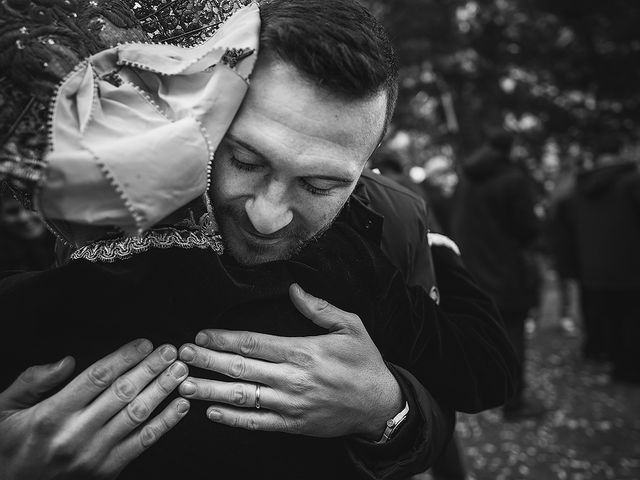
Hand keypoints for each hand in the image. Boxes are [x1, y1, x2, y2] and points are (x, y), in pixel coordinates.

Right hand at [0, 339, 189, 479]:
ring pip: (136, 414)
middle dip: (151, 368)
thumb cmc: (9, 447)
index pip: (97, 377)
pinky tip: (180, 405)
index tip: (145, 343)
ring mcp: (93, 454)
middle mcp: (75, 434)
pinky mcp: (107, 470)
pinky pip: (143, 442)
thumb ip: (33, 382)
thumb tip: (67, 362)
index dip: (125, 357)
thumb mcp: (5, 410)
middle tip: (171, 351)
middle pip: (122, 392)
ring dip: (162, 390)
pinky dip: (166, 422)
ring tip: (179, 371)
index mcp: (51, 415)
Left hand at [178, 283, 402, 439]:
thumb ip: (319, 308)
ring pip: (242, 396)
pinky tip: (211, 413)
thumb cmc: (365, 363)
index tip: (202, 334)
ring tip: (184, 384)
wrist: (380, 405)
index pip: (253, 343)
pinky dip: (232, 418)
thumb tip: (293, 289)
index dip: (224, 339)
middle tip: (181, 355)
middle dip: (207, 360)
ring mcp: (290, 404)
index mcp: (302, 351)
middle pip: (240, 368)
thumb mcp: (351, 326)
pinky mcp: (292, 425)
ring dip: (210, 389)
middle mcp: (291, 378)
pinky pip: (256, 422)